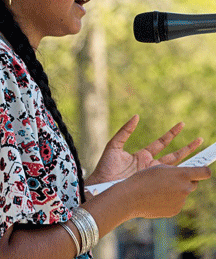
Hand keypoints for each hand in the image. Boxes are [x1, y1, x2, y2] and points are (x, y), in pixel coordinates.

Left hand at [87, 115, 202, 183]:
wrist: (100, 185)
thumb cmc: (105, 166)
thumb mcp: (114, 145)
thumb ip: (125, 131)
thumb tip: (137, 116)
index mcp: (142, 155)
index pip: (162, 143)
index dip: (172, 134)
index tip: (182, 124)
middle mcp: (150, 165)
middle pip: (173, 155)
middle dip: (187, 148)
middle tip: (200, 139)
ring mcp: (152, 176)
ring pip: (174, 167)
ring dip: (186, 161)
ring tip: (200, 154)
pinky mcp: (151, 184)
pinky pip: (166, 179)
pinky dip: (176, 176)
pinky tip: (186, 173)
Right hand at [123, 164, 210, 218]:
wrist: (132, 197)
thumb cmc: (143, 178)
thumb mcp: (160, 168)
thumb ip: (176, 171)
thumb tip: (185, 175)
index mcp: (182, 174)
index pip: (204, 172)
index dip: (204, 170)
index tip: (202, 168)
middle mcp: (185, 188)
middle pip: (194, 183)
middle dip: (186, 180)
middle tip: (174, 178)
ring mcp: (181, 201)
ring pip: (183, 193)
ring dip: (176, 190)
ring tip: (158, 188)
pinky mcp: (175, 210)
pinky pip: (176, 202)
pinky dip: (169, 200)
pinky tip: (157, 197)